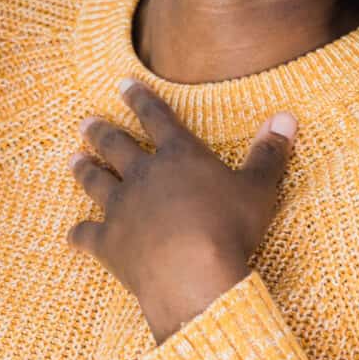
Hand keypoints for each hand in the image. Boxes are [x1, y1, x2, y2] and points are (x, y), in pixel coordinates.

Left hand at [67, 79, 295, 343]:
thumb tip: (287, 117)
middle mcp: (143, 176)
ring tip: (73, 159)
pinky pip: (87, 235)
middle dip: (101, 132)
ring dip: (84, 170)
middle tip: (85, 122)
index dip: (141, 99)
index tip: (123, 84)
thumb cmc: (229, 230)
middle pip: (115, 146)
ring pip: (95, 182)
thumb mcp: (258, 189)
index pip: (157, 118)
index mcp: (178, 157)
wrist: (192, 275)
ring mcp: (121, 209)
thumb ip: (269, 153)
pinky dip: (79, 234)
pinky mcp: (109, 243)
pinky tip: (71, 235)